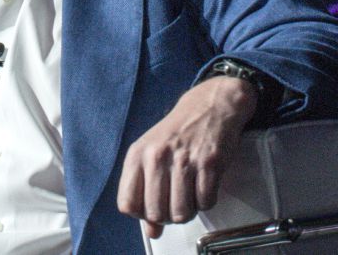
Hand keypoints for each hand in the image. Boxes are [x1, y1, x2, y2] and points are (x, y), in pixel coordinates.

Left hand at [117, 76, 257, 238]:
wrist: (209, 106)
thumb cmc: (177, 133)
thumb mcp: (152, 156)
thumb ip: (146, 192)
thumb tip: (152, 231)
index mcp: (137, 155)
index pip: (127, 204)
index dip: (141, 214)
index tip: (152, 208)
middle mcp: (156, 157)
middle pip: (156, 213)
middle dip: (168, 216)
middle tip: (176, 203)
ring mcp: (183, 160)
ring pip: (181, 213)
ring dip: (189, 211)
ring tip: (190, 195)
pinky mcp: (209, 163)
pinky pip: (205, 203)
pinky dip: (207, 201)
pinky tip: (204, 186)